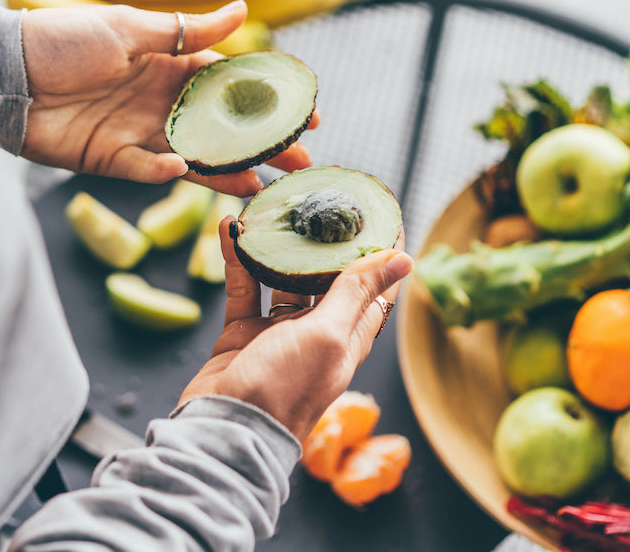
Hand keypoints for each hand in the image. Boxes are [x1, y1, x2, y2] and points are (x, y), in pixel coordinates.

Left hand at [19, 1, 316, 196]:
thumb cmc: (64, 40)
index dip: (269, 100)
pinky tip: (184, 171)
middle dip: (263, 145)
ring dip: (228, 171)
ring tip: (263, 185)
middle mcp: (162, 103)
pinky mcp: (111, 160)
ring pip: (195, 157)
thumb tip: (244, 10)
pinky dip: (164, 173)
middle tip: (301, 162)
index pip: (232, 85)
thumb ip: (189, 30)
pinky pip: (147, 171)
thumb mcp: (130, 27)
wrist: (3, 74)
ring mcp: (139, 134)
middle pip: (223, 129)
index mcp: (171, 66)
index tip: (307, 112)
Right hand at [179, 217, 412, 441]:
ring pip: (282, 278)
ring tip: (274, 209)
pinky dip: (238, 260)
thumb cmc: (284, 389)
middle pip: (328, 278)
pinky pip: (243, 288)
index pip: (376, 288)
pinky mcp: (243, 335)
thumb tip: (404, 260)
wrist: (226, 431)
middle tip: (322, 198)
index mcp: (348, 338)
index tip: (383, 214)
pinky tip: (229, 230)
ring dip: (278, 246)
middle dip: (326, 241)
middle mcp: (317, 333)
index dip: (382, 253)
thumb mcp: (328, 335)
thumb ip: (357, 293)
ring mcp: (278, 334)